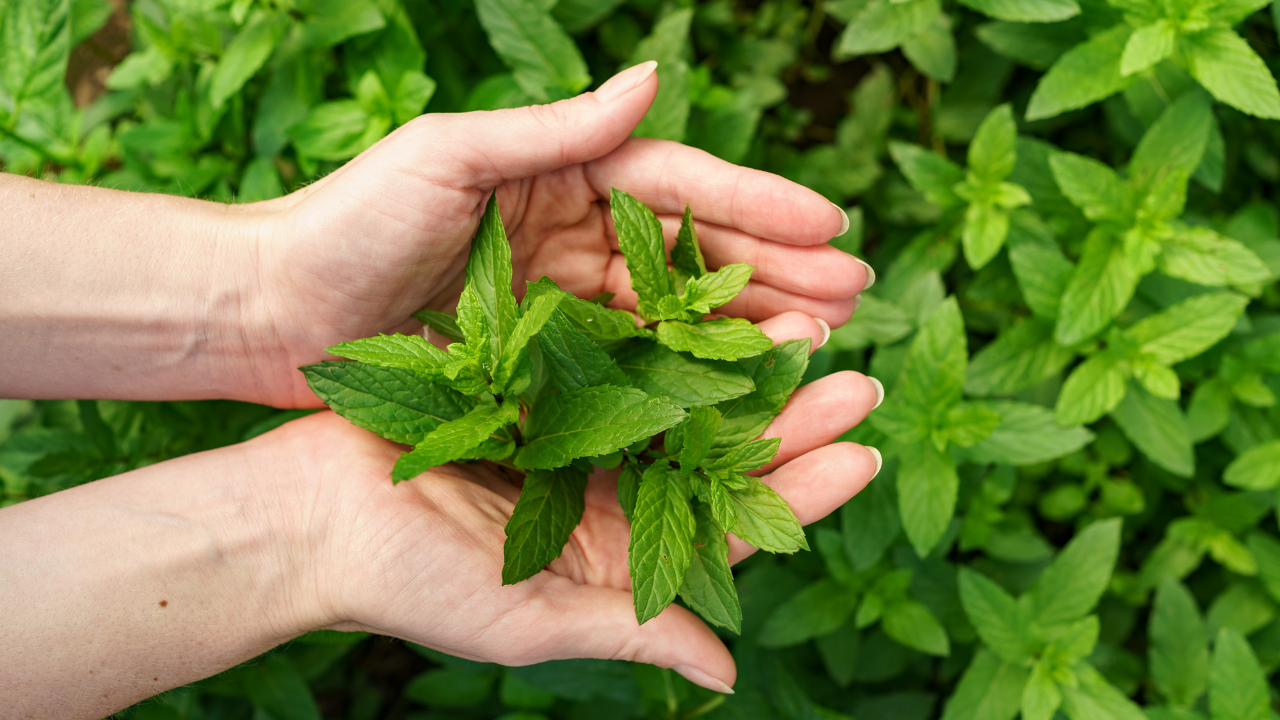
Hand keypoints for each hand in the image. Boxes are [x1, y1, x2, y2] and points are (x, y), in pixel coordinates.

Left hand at [248, 61, 870, 406]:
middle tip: (856, 295)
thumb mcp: (450, 157)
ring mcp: (560, 300)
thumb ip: (557, 129)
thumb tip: (658, 75)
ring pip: (675, 314)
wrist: (270, 312)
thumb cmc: (347, 220)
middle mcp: (572, 233)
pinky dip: (687, 375)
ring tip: (822, 343)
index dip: (759, 205)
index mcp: (560, 175)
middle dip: (778, 270)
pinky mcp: (540, 361)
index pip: (679, 185)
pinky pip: (630, 366)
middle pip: (695, 252)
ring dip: (749, 326)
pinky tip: (740, 391)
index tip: (833, 226)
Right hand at [281, 316, 882, 692]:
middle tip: (855, 379)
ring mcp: (575, 441)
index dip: (800, 495)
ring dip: (740, 372)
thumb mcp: (526, 621)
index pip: (730, 532)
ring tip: (803, 332)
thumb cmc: (408, 580)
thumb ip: (633, 634)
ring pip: (681, 404)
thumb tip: (728, 675)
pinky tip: (709, 306)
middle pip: (719, 461)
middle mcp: (607, 499)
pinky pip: (617, 359)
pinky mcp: (538, 390)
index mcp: (617, 562)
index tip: (863, 455)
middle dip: (790, 423)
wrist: (308, 513)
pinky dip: (665, 337)